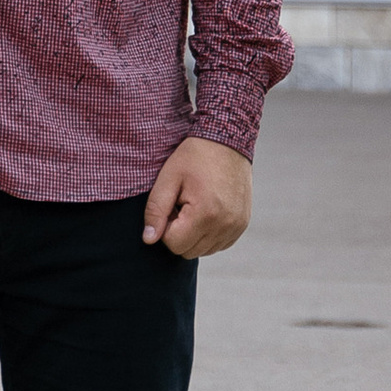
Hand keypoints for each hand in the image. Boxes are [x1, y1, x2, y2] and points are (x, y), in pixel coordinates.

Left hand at [142, 134, 252, 256]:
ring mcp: (236, 226)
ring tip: (195, 205)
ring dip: (194, 234)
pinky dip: (209, 233)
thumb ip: (155, 210)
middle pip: (189, 251)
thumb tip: (149, 240)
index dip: (166, 226)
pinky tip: (207, 210)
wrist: (228, 138)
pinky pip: (218, 244)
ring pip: (204, 250)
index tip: (172, 203)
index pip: (174, 244)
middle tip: (182, 203)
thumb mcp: (169, 177)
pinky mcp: (242, 225)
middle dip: (180, 232)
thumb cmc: (195, 155)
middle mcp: (225, 225)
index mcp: (205, 214)